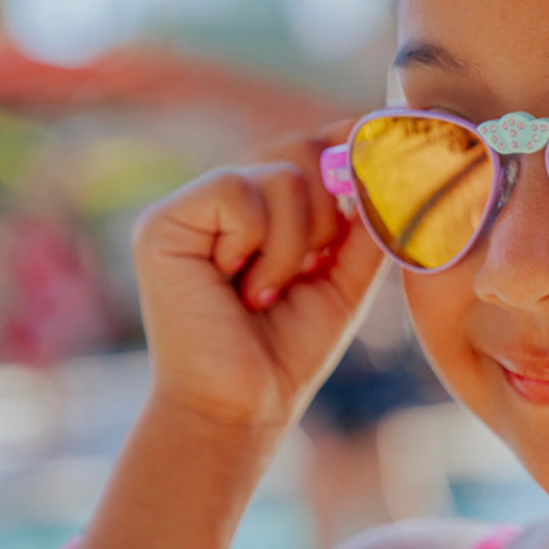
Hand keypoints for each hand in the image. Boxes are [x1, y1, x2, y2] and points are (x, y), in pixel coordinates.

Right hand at [132, 128, 385, 431]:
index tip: (377, 176)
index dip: (350, 149)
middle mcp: (227, 196)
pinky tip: (241, 285)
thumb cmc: (291, 347)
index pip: (313, 144)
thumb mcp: (347, 276)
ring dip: (294, 244)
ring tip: (268, 291)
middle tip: (310, 268)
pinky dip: (258, 244)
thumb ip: (367, 220)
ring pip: (279, 174)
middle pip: (302, 147)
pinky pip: (237, 190)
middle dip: (329, 213)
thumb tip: (384, 157)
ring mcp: (193, 206)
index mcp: (265, 205)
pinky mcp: (163, 222)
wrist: (246, 405)